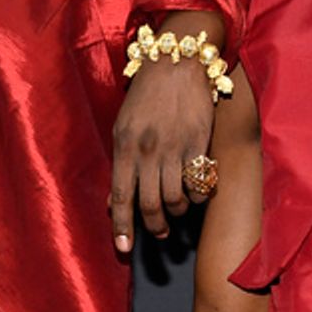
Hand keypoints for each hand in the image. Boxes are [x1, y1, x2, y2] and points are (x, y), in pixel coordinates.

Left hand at [109, 11, 225, 252]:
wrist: (176, 62)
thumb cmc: (147, 96)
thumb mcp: (123, 127)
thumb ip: (121, 164)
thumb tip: (114, 203)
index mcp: (123, 146)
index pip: (120, 196)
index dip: (122, 226)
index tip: (124, 249)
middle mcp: (146, 150)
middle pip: (148, 204)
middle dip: (154, 226)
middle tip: (160, 234)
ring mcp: (173, 148)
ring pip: (174, 199)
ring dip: (177, 211)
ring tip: (178, 209)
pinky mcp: (197, 143)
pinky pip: (198, 183)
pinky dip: (198, 195)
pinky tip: (197, 192)